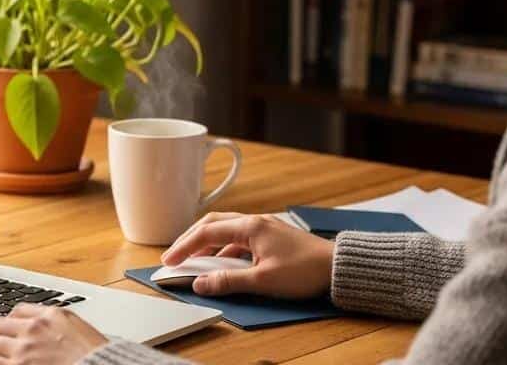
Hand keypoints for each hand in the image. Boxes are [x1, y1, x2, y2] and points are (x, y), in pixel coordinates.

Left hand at [0, 303, 107, 364]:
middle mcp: (34, 328)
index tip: (2, 329)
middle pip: (0, 326)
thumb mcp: (82, 333)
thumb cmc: (99, 358)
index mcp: (52, 315)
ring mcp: (24, 348)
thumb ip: (62, 327)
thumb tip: (51, 333)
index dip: (8, 321)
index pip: (20, 311)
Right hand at [161, 212, 333, 297]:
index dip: (184, 247)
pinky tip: (222, 263)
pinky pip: (239, 239)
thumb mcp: (263, 280)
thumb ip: (229, 281)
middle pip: (213, 224)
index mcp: (250, 227)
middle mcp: (254, 222)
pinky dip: (224, 248)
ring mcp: (263, 228)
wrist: (337, 266)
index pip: (206, 233)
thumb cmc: (305, 270)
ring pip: (226, 230)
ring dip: (207, 243)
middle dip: (191, 239)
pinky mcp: (270, 237)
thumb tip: (201, 283)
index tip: (169, 260)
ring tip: (194, 259)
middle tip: (175, 255)